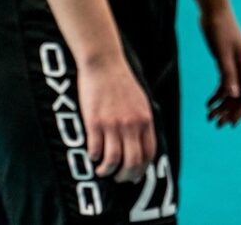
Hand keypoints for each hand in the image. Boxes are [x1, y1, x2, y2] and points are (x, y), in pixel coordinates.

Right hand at [78, 55, 156, 182]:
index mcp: (145, 120)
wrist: (104, 63)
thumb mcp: (141, 102)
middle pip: (132, 162)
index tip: (133, 175)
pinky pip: (95, 150)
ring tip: (102, 170)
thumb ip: (142, 122)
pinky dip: (93, 158)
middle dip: (125, 176)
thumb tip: (141, 144)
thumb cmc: (121, 82)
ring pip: (113, 161)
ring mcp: (113, 124)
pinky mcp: (94, 122)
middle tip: (117, 178)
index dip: (141, 169)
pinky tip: (92, 155)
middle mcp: (131, 125)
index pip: (149, 154)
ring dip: (107, 171)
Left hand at [199, 6, 240, 126]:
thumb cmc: (219, 29)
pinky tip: (208, 103)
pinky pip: (225, 83)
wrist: (214, 9)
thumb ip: (227, 74)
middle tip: (216, 124)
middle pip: (240, 95)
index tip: (231, 124)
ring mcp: (235, 64)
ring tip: (209, 117)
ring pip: (232, 91)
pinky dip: (218, 94)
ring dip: (222, 105)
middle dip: (229, 111)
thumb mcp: (222, 53)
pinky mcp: (226, 61)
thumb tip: (233, 96)